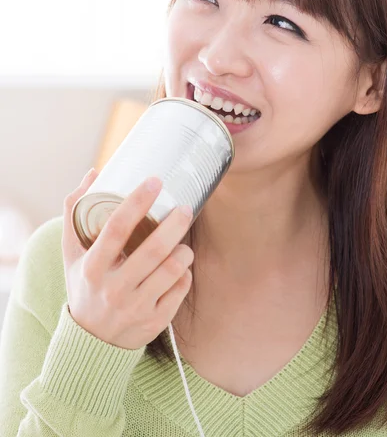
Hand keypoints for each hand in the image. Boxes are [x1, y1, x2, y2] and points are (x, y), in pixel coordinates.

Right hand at [62, 169, 194, 349]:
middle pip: (154, 250)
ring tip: (183, 241)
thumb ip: (77, 213)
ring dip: (184, 250)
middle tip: (185, 207)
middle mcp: (113, 289)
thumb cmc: (86, 286)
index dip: (137, 201)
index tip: (155, 181)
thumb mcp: (73, 254)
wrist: (90, 342)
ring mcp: (135, 307)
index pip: (116, 229)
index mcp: (92, 268)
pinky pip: (181, 289)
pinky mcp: (155, 322)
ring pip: (173, 270)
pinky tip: (180, 267)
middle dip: (175, 224)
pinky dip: (185, 274)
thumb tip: (93, 173)